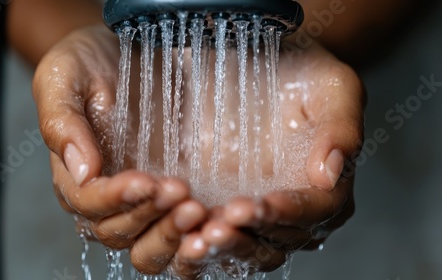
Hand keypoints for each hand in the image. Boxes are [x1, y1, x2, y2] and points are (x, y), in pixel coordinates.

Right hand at [32, 25, 206, 273]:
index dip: (115, 198)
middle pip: (117, 229)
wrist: (125, 50)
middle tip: (181, 193)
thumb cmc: (88, 61)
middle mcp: (103, 195)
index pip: (88, 201)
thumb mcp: (65, 77)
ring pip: (146, 238)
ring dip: (172, 230)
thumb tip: (82, 171)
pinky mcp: (167, 193)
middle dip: (149, 215)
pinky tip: (213, 218)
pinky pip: (176, 225)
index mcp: (72, 174)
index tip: (146, 181)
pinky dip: (191, 229)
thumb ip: (63, 123)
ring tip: (199, 210)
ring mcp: (137, 198)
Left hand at [174, 40, 363, 275]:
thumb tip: (329, 174)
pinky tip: (177, 232)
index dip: (284, 214)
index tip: (253, 205)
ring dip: (217, 251)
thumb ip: (340, 128)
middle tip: (215, 226)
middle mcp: (294, 215)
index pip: (313, 214)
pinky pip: (209, 245)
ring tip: (192, 236)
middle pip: (274, 244)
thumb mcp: (330, 87)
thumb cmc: (302, 73)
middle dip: (244, 239)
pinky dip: (192, 246)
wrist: (261, 63)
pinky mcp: (220, 214)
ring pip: (241, 254)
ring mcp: (255, 220)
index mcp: (327, 190)